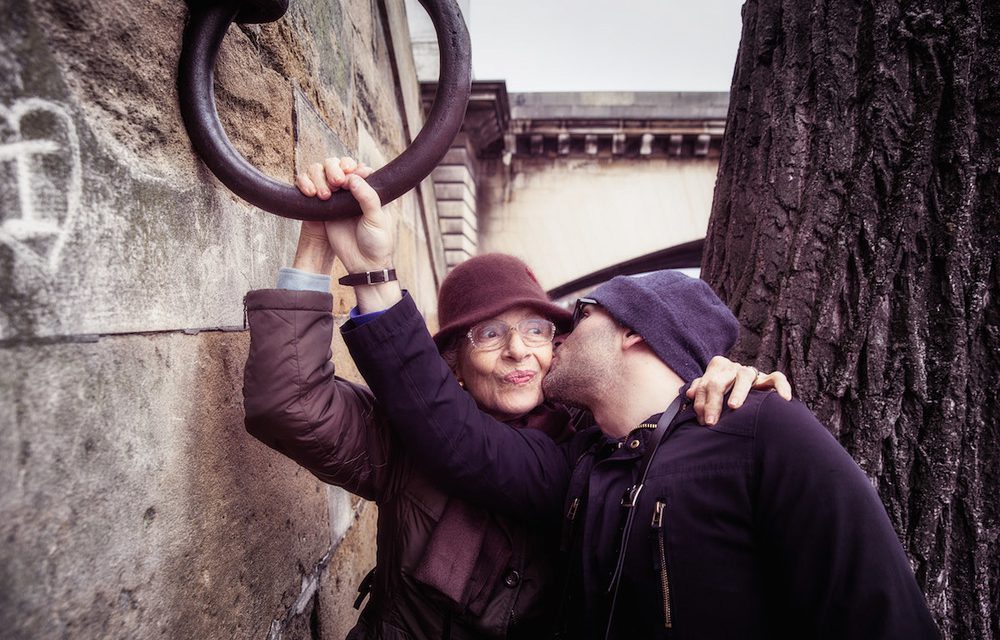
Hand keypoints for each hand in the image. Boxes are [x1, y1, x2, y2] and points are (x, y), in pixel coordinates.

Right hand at [294, 157, 395, 272]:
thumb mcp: (377, 219)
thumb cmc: (377, 242)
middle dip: (333, 169)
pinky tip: (311, 194)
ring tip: (325, 195)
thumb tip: (352, 178)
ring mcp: (335, 199)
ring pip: (320, 172)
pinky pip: (308, 188)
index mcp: (368, 190)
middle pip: (336, 166)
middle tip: (337, 183)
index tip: (349, 176)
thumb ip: (367, 197)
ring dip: (319, 177)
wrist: (363, 264)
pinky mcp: (321, 209)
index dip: (351, 167)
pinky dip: (305, 184)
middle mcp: (350, 191)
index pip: (356, 168)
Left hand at [686, 356, 791, 424]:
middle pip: (720, 381)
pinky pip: (777, 378)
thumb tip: (689, 393)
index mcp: (717, 367)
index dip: (701, 402)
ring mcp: (751, 372)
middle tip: (710, 422)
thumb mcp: (710, 391)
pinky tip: (783, 399)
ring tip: (733, 407)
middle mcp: (733, 368)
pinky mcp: (768, 378)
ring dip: (738, 392)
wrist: (745, 392)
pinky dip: (781, 386)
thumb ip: (700, 390)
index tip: (702, 421)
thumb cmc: (724, 393)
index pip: (706, 383)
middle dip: (713, 402)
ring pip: (745, 376)